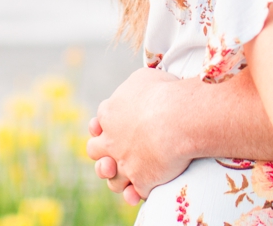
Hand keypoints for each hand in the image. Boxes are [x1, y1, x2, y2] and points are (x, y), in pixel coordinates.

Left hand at [86, 67, 190, 203]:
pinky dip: (136, 193)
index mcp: (110, 113)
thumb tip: (137, 89)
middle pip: (94, 151)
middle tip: (119, 151)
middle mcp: (111, 140)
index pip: (99, 122)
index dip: (107, 126)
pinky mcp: (140, 180)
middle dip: (103, 153)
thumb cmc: (164, 92)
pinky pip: (133, 193)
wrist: (178, 118)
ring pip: (110, 178)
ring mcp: (124, 162)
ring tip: (132, 172)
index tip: (121, 125)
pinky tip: (141, 190)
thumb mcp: (143, 78)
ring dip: (118, 177)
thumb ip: (133, 87)